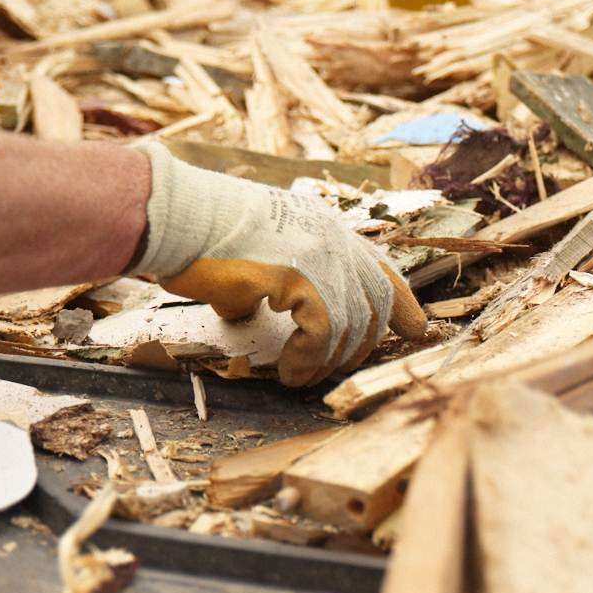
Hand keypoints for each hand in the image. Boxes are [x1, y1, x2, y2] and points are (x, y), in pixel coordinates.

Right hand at [129, 143, 427, 385]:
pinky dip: (309, 358)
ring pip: (350, 322)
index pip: (380, 266)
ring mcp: (319, 254)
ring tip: (300, 377)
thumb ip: (265, 278)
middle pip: (375, 299)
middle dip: (366, 342)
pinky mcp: (299, 276)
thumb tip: (249, 309)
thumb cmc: (200, 232)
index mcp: (325, 228)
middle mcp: (332, 238)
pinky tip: (289, 370)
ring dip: (328, 359)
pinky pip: (322, 330)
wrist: (175, 215)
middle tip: (341, 369)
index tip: (417, 328)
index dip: (402, 302)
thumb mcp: (250, 252)